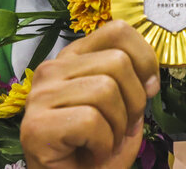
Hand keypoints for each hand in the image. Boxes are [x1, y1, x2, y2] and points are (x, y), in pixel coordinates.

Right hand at [20, 20, 159, 168]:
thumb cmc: (96, 153)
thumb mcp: (123, 111)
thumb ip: (134, 85)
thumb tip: (149, 79)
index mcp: (73, 58)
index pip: (117, 30)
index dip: (144, 59)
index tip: (149, 89)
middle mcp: (52, 68)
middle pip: (118, 61)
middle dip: (134, 102)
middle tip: (120, 129)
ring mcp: (40, 95)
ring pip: (106, 89)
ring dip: (117, 128)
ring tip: (103, 144)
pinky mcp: (35, 125)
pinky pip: (90, 120)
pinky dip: (103, 145)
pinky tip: (90, 154)